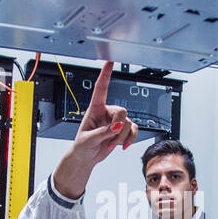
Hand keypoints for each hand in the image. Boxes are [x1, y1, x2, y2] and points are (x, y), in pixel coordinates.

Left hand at [52, 61, 138, 198]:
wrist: (87, 157)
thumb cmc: (83, 145)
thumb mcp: (88, 139)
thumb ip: (102, 132)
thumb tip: (116, 127)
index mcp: (94, 109)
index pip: (101, 89)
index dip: (105, 74)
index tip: (110, 61)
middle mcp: (106, 112)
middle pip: (122, 111)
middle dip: (119, 127)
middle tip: (110, 137)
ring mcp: (116, 121)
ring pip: (128, 124)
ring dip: (121, 137)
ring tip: (110, 144)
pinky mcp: (123, 130)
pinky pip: (134, 130)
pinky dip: (130, 139)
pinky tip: (122, 145)